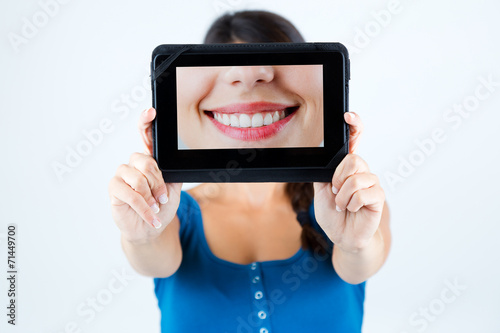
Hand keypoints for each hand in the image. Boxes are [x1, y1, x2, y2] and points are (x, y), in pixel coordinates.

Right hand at [108, 108, 182, 243]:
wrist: (150, 228)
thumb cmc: (160, 206)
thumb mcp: (174, 188)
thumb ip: (173, 172)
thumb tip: (177, 162)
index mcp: (149, 159)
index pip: (145, 136)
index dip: (146, 122)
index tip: (151, 112)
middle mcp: (134, 163)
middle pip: (147, 162)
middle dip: (158, 184)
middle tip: (161, 197)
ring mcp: (122, 175)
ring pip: (139, 179)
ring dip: (151, 197)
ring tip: (155, 206)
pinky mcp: (114, 189)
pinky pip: (131, 194)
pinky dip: (145, 207)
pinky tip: (151, 215)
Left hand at [313, 112, 384, 252]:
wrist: (341, 235)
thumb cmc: (333, 213)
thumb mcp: (319, 191)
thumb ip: (323, 173)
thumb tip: (324, 159)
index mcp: (347, 167)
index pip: (355, 141)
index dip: (354, 126)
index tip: (348, 116)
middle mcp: (361, 171)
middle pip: (353, 160)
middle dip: (338, 179)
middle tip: (335, 192)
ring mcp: (371, 183)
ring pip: (355, 178)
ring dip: (342, 196)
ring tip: (342, 205)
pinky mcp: (378, 197)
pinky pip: (363, 193)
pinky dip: (351, 203)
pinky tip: (351, 209)